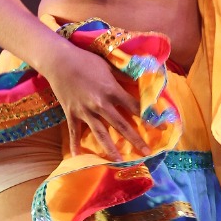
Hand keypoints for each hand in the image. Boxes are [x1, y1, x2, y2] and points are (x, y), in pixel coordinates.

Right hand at [43, 39, 147, 162]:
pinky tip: (78, 157)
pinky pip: (74, 132)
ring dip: (110, 148)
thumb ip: (123, 77)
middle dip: (135, 139)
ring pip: (100, 133)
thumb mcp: (108, 66)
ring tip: (119, 161)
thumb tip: (140, 81)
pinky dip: (75, 144)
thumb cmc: (86, 60)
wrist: (59, 61)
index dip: (149, 117)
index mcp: (112, 91)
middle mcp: (100, 104)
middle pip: (121, 125)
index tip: (161, 127)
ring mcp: (85, 111)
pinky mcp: (72, 114)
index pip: (135, 107)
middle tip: (146, 152)